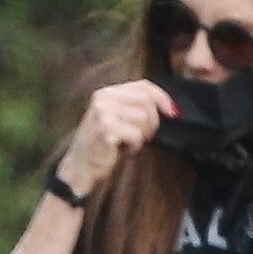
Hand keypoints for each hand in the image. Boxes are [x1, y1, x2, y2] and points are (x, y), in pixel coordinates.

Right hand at [58, 81, 179, 195]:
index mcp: (106, 92)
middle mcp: (103, 99)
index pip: (143, 86)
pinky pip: (136, 135)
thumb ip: (135, 106)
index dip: (162, 97)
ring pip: (144, 118)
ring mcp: (103, 113)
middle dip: (153, 122)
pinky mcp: (106, 129)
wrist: (79, 168)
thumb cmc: (102, 145)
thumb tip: (171, 107)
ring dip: (142, 136)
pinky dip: (135, 146)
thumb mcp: (117, 118)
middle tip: (145, 136)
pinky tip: (123, 151)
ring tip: (128, 144)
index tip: (172, 112)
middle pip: (146, 102)